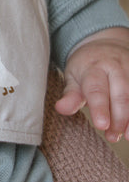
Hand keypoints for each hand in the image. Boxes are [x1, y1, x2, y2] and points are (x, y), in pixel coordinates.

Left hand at [56, 27, 128, 142]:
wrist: (105, 44)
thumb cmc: (86, 66)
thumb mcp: (73, 77)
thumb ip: (70, 95)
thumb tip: (60, 109)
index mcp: (94, 67)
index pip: (96, 89)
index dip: (100, 108)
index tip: (101, 125)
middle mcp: (116, 68)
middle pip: (121, 96)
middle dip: (119, 119)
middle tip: (111, 136)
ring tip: (127, 137)